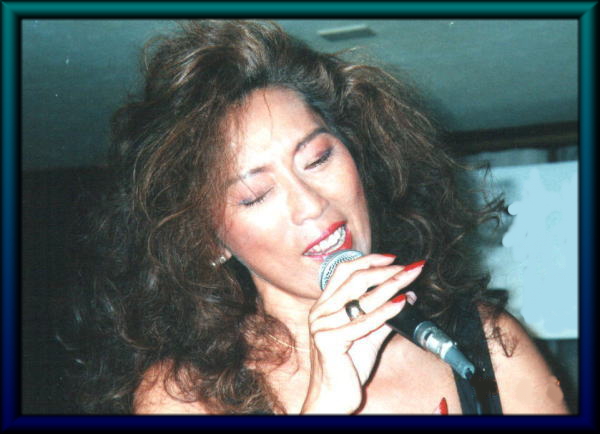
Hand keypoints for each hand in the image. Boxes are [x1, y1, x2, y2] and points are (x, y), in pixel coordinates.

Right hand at [300, 254, 422, 413]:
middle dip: (386, 271)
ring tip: (410, 279)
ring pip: (361, 299)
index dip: (369, 261)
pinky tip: (401, 303)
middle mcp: (320, 312)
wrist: (333, 397)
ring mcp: (321, 326)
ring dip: (390, 286)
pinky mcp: (328, 342)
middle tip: (410, 268)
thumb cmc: (347, 367)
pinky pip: (362, 323)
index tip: (394, 259)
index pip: (344, 271)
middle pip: (354, 279)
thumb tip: (408, 296)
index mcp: (325, 305)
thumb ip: (384, 316)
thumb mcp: (368, 336)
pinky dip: (385, 311)